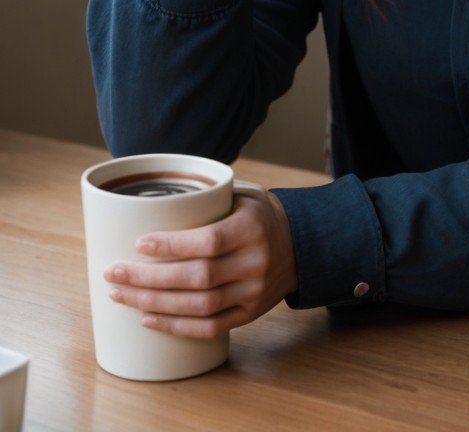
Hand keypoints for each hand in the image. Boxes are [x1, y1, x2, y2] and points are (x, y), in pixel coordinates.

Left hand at [103, 189, 297, 338]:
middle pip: (196, 278)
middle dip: (148, 279)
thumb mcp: (242, 196)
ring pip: (198, 306)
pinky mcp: (249, 314)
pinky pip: (209, 327)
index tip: (138, 244)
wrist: (301, 244)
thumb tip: (150, 200)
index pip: (208, 241)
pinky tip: (148, 319)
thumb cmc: (258, 215)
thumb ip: (206, 200)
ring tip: (121, 295)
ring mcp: (252, 292)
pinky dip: (176, 326)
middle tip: (113, 273)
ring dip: (154, 303)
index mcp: (251, 228)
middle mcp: (254, 262)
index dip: (171, 246)